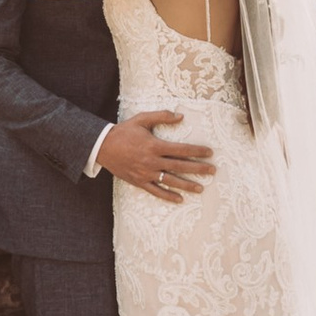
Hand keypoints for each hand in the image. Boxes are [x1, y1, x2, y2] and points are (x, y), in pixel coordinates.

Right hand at [97, 109, 215, 203]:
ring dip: (187, 185)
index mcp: (154, 145)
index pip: (181, 149)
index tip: (209, 153)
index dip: (197, 151)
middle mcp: (152, 161)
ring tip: (201, 188)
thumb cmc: (123, 131)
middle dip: (198, 169)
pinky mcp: (139, 181)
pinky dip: (168, 196)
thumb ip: (162, 116)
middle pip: (180, 166)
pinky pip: (156, 191)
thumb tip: (181, 116)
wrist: (102, 147)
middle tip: (212, 171)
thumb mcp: (141, 119)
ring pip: (171, 181)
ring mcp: (146, 173)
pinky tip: (179, 199)